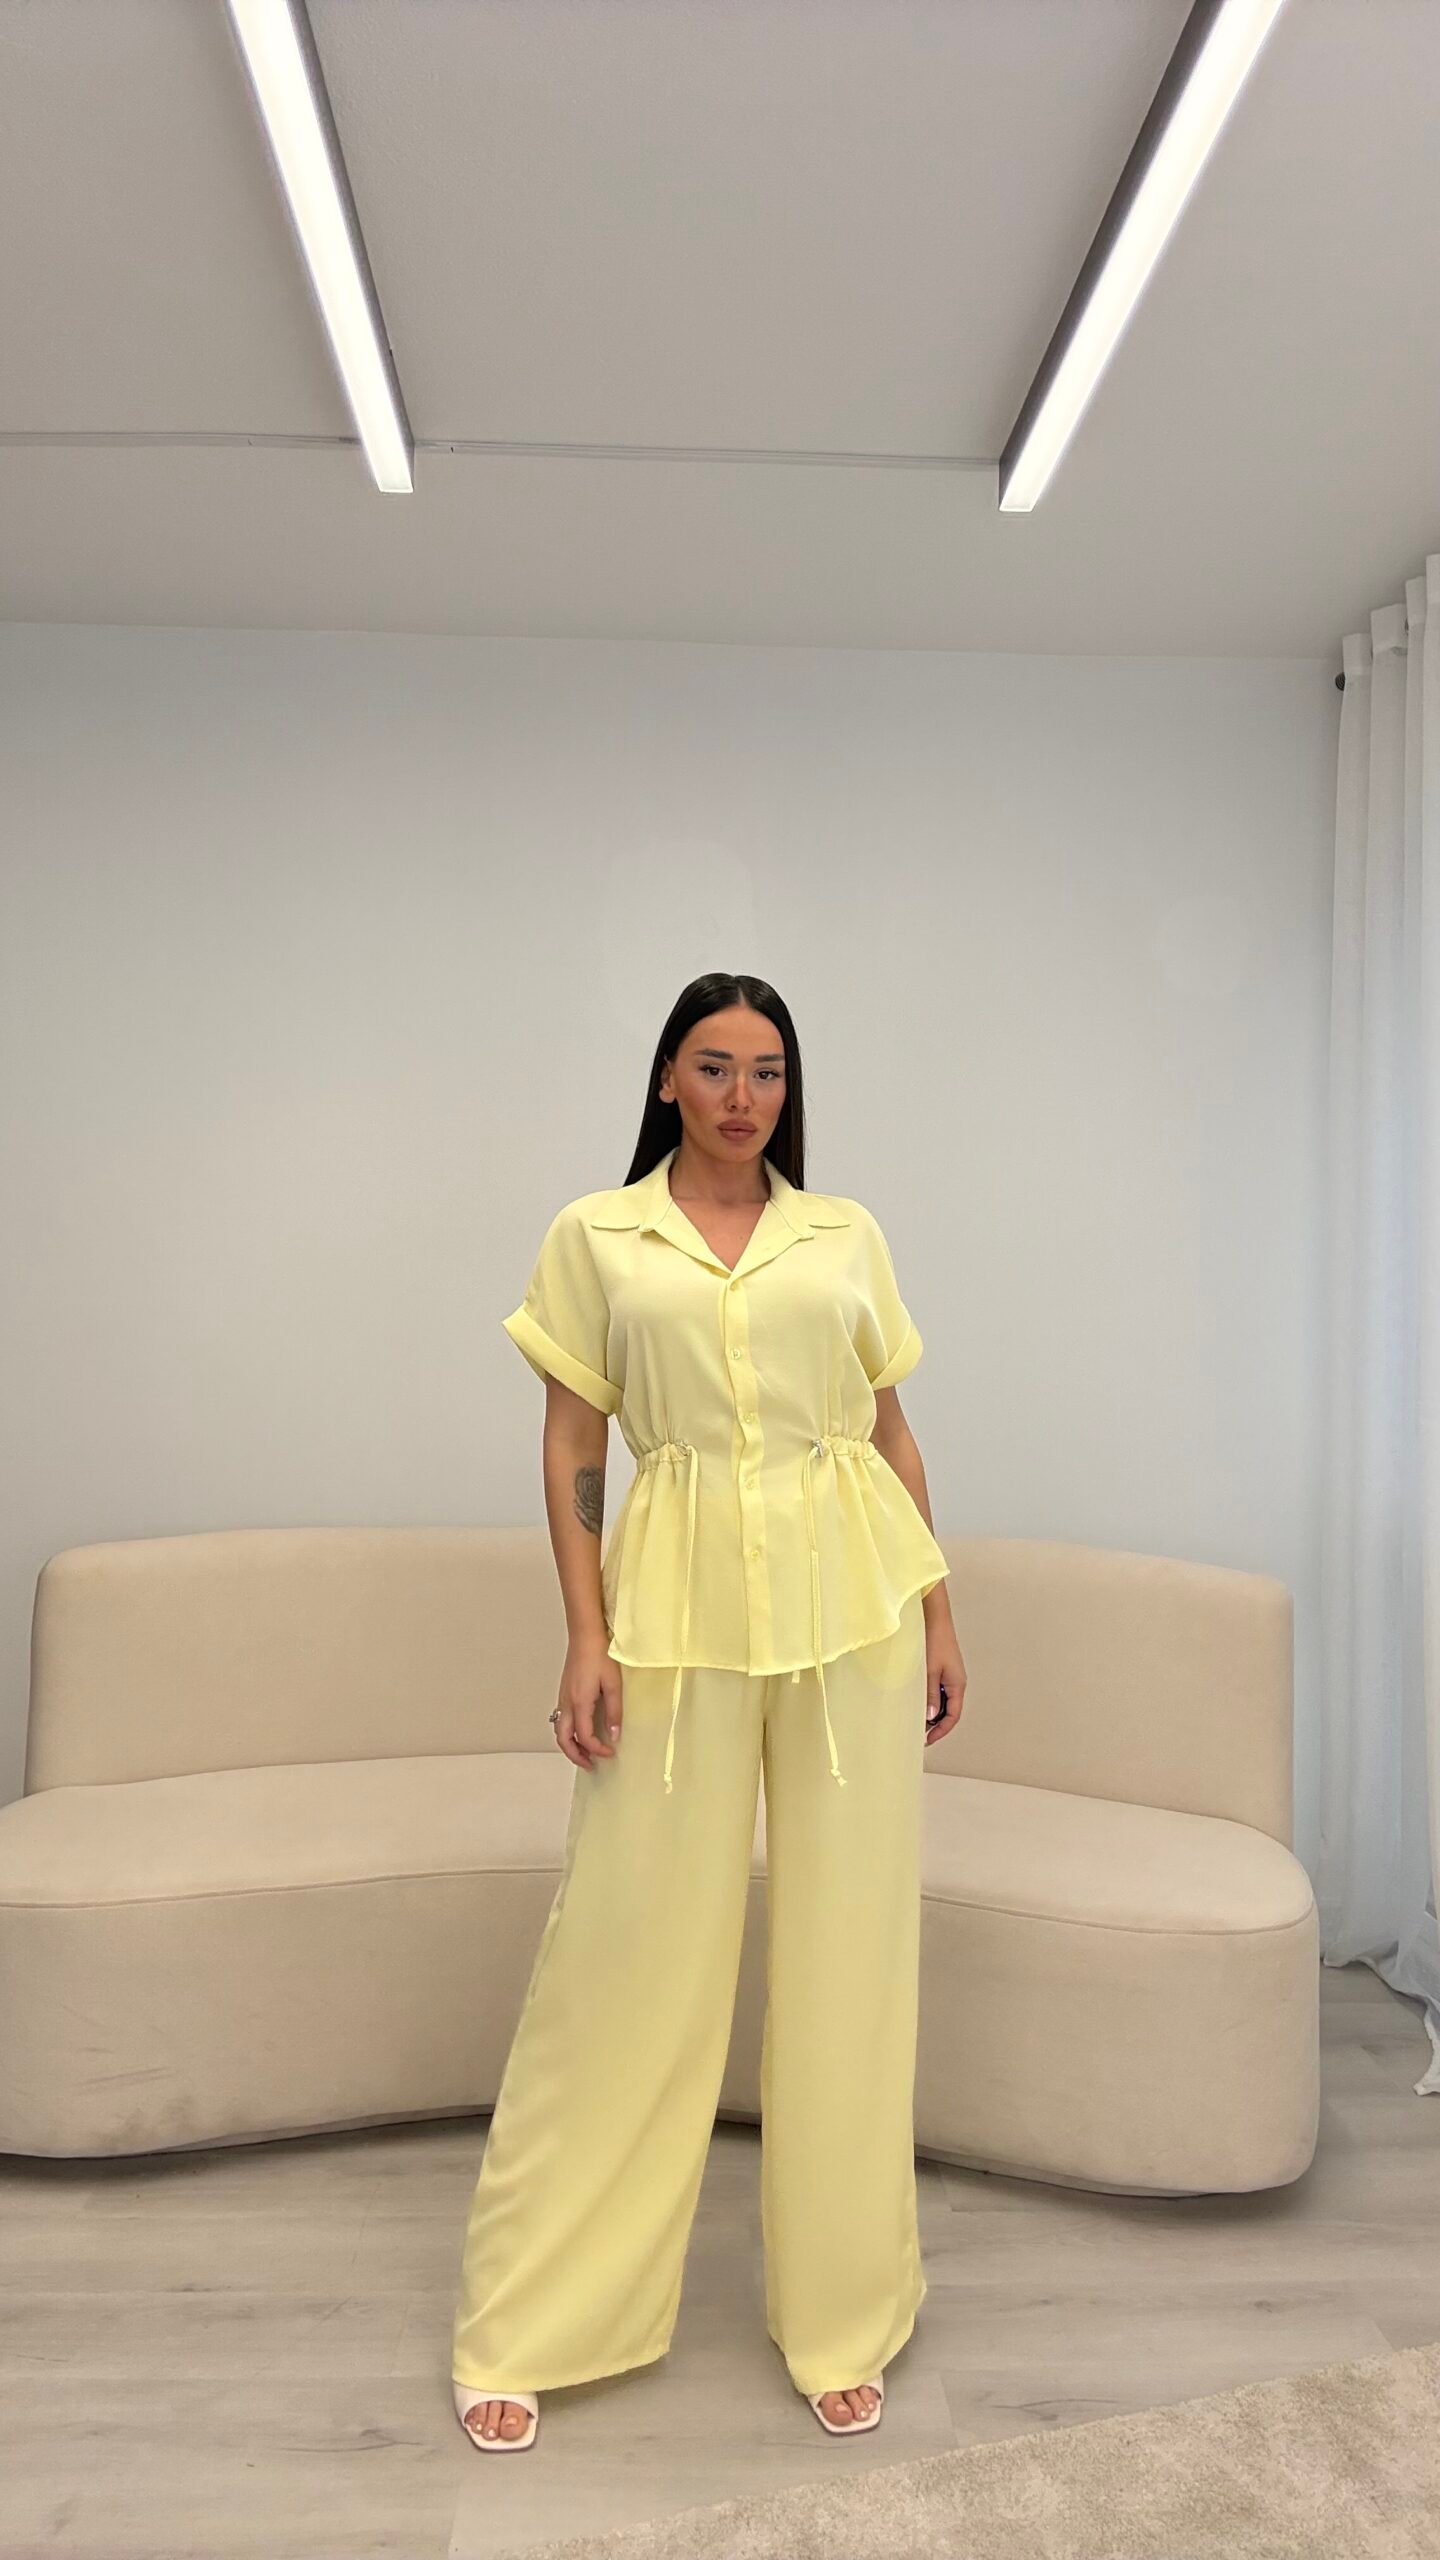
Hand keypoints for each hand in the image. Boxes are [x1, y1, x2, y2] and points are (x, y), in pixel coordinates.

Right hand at [554, 1638, 622, 1770]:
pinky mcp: (564, 1693)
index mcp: (580, 1703)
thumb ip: (614, 1712)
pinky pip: (560, 1720)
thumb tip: (614, 1735)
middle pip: (564, 1740)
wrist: (585, 1636)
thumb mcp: (613, 1684)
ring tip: (585, 1753)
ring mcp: (563, 1698)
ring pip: (559, 1731)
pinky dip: (568, 1733)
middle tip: (590, 1765)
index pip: (585, 1737)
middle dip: (575, 1756)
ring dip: (570, 1746)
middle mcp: (567, 1703)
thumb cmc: (599, 1655)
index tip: (610, 1753)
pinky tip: (580, 1732)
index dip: (597, 1749)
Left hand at [924, 1622, 966, 1747]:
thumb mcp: (929, 1672)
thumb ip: (930, 1695)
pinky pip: (937, 1690)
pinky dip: (929, 1699)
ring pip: (942, 1701)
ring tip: (916, 1719)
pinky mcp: (942, 1668)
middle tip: (919, 1733)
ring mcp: (949, 1675)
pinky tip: (917, 1701)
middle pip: (948, 1711)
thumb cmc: (934, 1641)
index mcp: (957, 1685)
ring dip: (931, 1712)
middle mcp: (956, 1682)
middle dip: (936, 1724)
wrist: (934, 1618)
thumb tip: (931, 1717)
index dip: (941, 1730)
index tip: (928, 1740)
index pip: (953, 1716)